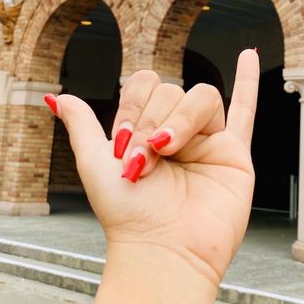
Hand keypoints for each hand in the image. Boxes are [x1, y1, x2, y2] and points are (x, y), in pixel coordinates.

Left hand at [49, 48, 258, 284]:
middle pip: (172, 91)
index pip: (145, 87)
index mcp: (146, 130)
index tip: (121, 144)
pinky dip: (247, 81)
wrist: (162, 249)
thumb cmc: (127, 215)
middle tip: (144, 159)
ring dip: (180, 120)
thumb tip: (55, 97)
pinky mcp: (234, 155)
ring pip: (201, 97)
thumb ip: (81, 124)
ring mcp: (207, 141)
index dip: (131, 106)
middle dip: (151, 122)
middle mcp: (176, 132)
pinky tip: (248, 55)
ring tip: (170, 152)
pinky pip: (246, 109)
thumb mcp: (94, 162)